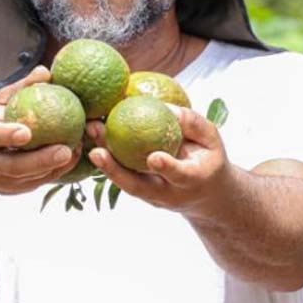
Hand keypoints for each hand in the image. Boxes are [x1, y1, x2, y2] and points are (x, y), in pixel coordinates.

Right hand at [0, 66, 76, 194]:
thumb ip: (19, 88)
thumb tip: (46, 72)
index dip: (7, 135)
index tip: (26, 132)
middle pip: (13, 166)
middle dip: (40, 160)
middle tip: (65, 150)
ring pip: (28, 178)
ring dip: (54, 167)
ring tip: (76, 151)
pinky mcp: (13, 190)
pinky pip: (37, 183)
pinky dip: (56, 171)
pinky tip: (73, 156)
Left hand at [87, 106, 235, 214]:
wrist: (207, 196)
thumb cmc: (209, 159)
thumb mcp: (212, 140)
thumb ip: (193, 123)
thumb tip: (165, 106)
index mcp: (192, 181)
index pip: (179, 175)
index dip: (167, 168)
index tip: (154, 158)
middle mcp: (167, 194)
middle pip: (138, 187)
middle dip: (115, 171)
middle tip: (97, 152)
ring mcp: (151, 196)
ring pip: (123, 182)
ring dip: (103, 162)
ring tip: (90, 133)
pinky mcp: (139, 191)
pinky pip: (120, 175)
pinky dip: (106, 156)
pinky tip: (93, 134)